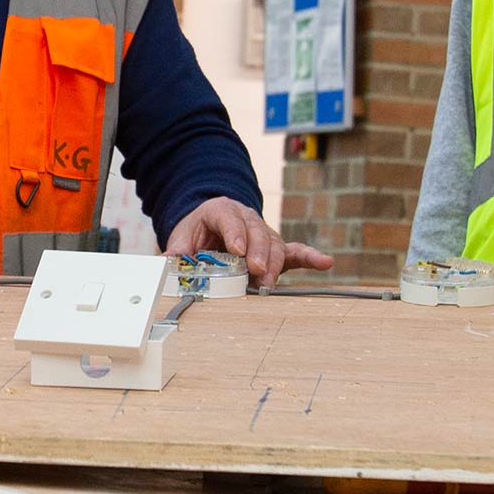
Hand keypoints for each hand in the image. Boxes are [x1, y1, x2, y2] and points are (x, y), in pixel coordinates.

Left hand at [161, 196, 332, 287]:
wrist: (211, 224)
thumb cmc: (199, 232)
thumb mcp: (182, 237)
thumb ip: (177, 251)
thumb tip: (169, 261)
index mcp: (221, 211)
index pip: (228, 217)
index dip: (234, 232)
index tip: (236, 249)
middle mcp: (247, 219)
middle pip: (256, 232)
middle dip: (257, 252)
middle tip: (255, 270)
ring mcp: (263, 234)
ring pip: (274, 245)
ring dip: (273, 264)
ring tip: (268, 282)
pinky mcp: (275, 250)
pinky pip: (295, 253)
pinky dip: (310, 258)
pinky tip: (325, 262)